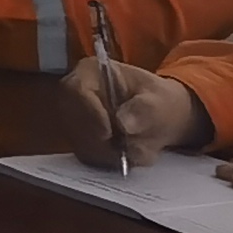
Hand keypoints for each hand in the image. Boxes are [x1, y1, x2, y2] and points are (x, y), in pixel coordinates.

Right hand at [66, 55, 200, 170]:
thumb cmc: (158, 101)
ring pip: (80, 142)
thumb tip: (124, 123)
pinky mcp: (78, 140)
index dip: (89, 113)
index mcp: (91, 72)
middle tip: (129, 149)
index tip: (108, 133)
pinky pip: (87, 156)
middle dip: (101, 141)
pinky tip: (127, 154)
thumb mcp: (160, 100)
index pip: (76, 90)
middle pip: (73, 120)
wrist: (160, 117)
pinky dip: (109, 160)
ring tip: (138, 148)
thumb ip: (144, 110)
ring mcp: (73, 119)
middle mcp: (74, 95)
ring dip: (109, 153)